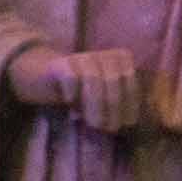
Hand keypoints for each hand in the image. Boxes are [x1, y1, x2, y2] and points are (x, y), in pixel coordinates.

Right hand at [6, 45, 138, 132]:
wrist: (48, 80)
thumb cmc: (86, 94)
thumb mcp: (111, 100)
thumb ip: (124, 105)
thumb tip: (129, 121)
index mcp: (123, 60)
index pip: (132, 86)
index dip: (129, 108)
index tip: (123, 123)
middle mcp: (105, 54)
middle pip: (114, 83)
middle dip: (111, 110)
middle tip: (103, 126)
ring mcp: (82, 55)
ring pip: (93, 79)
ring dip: (93, 106)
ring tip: (88, 119)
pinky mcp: (61, 61)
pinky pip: (71, 78)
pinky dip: (72, 94)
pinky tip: (69, 101)